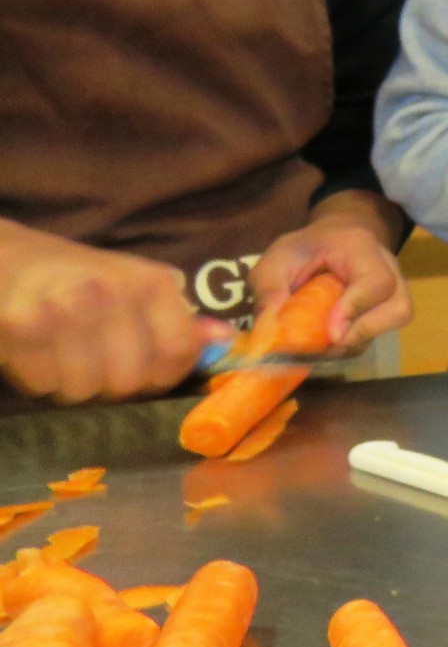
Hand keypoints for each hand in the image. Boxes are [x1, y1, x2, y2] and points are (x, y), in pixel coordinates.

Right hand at [0, 221, 230, 401]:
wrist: (5, 256)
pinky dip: (40, 379)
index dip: (165, 373)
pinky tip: (38, 351)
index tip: (147, 366)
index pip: (179, 352)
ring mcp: (64, 308)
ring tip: (64, 352)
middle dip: (114, 383)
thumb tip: (227, 342)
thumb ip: (179, 320)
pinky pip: (44, 386)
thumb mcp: (136, 287)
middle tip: (95, 359)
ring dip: (74, 384)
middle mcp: (111, 291)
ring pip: (86, 390)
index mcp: (150, 282)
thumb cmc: (77, 278)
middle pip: (131, 381)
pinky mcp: (21, 326)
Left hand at [251, 190, 413, 350]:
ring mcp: (394, 289)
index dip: (355, 308)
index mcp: (361, 248)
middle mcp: (389, 268)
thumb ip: (269, 290)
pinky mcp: (387, 308)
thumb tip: (268, 333)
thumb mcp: (277, 260)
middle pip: (399, 307)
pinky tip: (329, 342)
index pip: (376, 281)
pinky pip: (381, 331)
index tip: (330, 332)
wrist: (332, 239)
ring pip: (396, 320)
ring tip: (326, 345)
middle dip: (364, 332)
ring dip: (360, 340)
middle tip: (330, 342)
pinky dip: (355, 342)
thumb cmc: (304, 248)